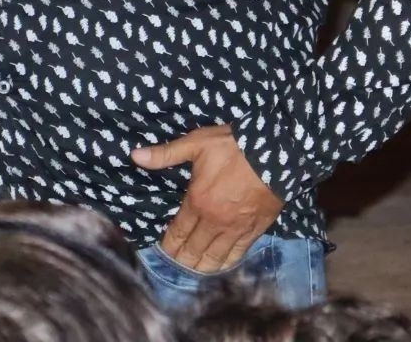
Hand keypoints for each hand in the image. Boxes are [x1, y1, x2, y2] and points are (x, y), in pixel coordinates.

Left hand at [131, 124, 281, 271]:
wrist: (275, 152)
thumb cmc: (233, 146)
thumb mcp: (196, 143)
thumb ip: (166, 154)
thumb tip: (135, 156)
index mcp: (197, 202)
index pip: (177, 233)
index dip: (168, 245)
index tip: (163, 249)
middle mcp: (214, 222)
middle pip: (193, 251)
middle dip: (182, 258)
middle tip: (176, 260)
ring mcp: (234, 230)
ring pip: (213, 258)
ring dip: (201, 266)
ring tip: (194, 268)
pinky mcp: (253, 231)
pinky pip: (236, 255)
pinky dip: (225, 263)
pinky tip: (219, 265)